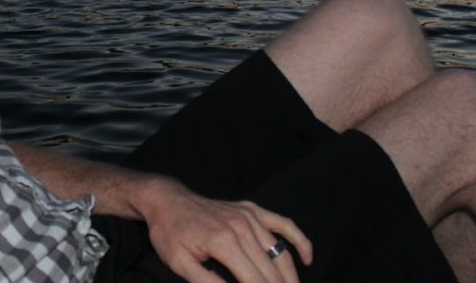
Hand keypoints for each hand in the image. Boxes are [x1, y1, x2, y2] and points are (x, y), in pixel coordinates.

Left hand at [138, 178, 311, 282]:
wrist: (167, 200)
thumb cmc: (169, 232)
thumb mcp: (179, 262)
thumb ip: (205, 282)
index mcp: (223, 242)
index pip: (254, 281)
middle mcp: (242, 227)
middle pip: (270, 271)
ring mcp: (249, 216)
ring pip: (280, 253)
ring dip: (290, 277)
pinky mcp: (252, 209)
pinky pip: (283, 224)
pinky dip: (299, 241)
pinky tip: (307, 258)